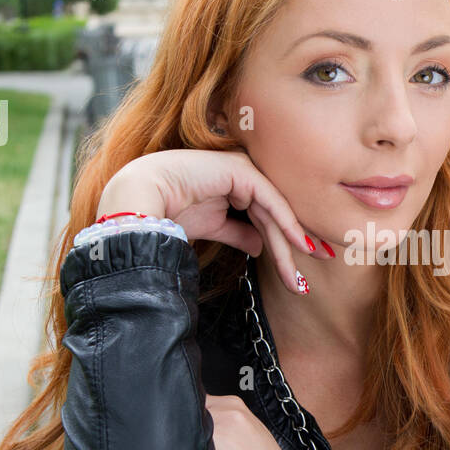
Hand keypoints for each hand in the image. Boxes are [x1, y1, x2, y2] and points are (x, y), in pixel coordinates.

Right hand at [95, 148, 333, 294]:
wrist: (142, 199)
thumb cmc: (171, 210)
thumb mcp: (214, 226)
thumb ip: (240, 233)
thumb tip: (260, 247)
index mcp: (236, 183)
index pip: (268, 216)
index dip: (284, 243)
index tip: (299, 273)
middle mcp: (243, 173)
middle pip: (274, 217)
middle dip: (292, 250)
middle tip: (306, 281)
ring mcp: (242, 168)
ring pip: (274, 213)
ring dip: (288, 247)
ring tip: (297, 279)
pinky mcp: (240, 170)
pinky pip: (270, 200)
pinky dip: (286, 223)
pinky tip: (298, 244)